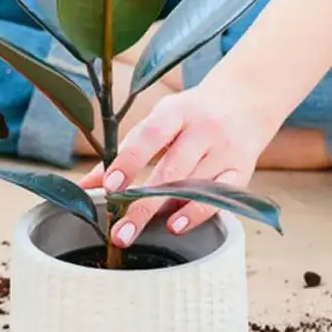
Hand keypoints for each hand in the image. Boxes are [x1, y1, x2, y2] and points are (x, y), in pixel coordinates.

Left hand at [79, 82, 280, 246]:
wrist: (246, 100)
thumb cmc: (192, 113)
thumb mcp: (159, 120)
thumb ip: (125, 151)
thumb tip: (85, 185)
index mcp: (177, 112)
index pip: (152, 136)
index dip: (130, 161)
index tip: (110, 186)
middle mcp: (204, 130)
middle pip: (172, 170)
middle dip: (142, 203)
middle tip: (118, 231)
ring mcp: (225, 151)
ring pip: (194, 186)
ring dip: (164, 209)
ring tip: (136, 231)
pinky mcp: (242, 170)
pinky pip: (220, 197)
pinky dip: (198, 213)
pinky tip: (176, 225)